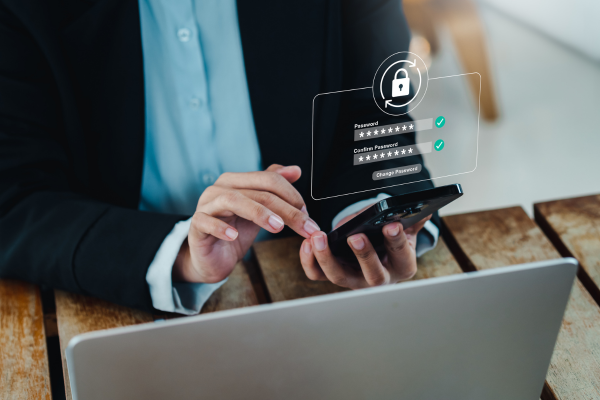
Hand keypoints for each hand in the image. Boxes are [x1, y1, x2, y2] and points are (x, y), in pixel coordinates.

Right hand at [173, 164, 319, 282]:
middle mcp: (220, 189)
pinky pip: (206, 221)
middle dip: (286, 210)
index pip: (269, 179)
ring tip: (277, 227)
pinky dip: (220, 227)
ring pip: (233, 200)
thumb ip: (273, 188)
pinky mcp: (196, 225)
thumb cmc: (234, 230)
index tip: (308, 214)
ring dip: (259, 213)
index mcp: (237, 181)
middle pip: (258, 192)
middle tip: (305, 226)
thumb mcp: (258, 209)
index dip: (292, 195)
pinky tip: (234, 235)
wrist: (211, 258)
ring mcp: (206, 205)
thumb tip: (295, 169)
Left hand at [299, 206, 430, 288]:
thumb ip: (412, 218)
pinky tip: (308, 243)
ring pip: (338, 277)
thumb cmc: (389, 236)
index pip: (402, 257)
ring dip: (327, 258)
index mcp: (402, 266)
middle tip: (355, 237)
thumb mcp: (405, 228)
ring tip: (319, 237)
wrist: (374, 245)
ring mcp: (354, 280)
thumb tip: (423, 207)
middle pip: (372, 275)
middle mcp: (379, 279)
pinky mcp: (333, 275)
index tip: (392, 225)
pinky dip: (309, 261)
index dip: (397, 242)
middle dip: (364, 255)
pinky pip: (317, 274)